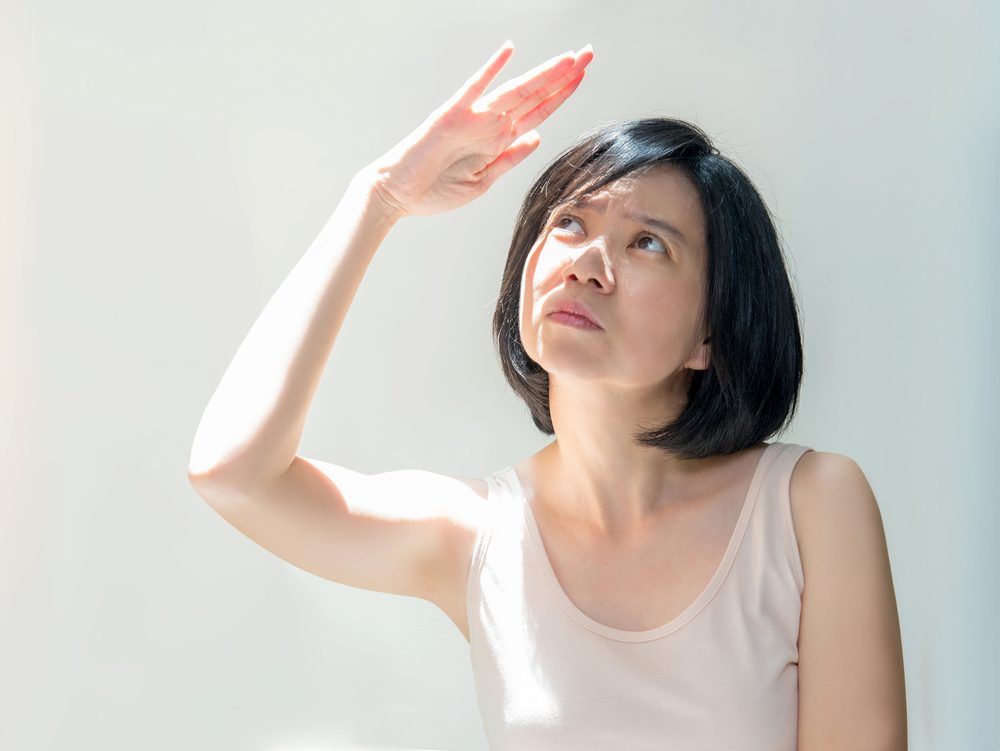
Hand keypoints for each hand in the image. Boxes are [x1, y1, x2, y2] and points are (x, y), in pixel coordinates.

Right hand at [362, 41, 592, 219]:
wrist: (397, 194)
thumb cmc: (435, 191)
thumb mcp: (483, 181)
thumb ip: (509, 159)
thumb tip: (537, 136)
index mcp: (497, 140)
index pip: (537, 112)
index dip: (561, 95)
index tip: (582, 77)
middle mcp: (489, 124)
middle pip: (534, 95)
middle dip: (563, 76)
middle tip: (589, 54)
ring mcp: (471, 118)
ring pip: (515, 90)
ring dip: (542, 74)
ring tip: (570, 59)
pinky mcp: (450, 115)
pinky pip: (474, 88)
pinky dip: (491, 70)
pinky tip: (509, 51)